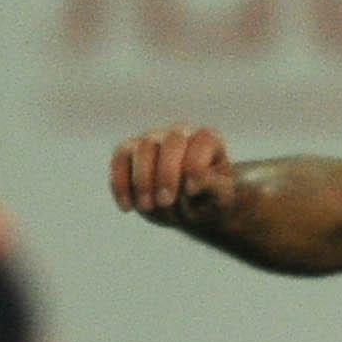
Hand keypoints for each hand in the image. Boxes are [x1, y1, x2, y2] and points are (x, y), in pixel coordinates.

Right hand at [111, 125, 238, 227]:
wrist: (190, 206)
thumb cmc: (210, 199)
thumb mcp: (221, 198)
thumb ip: (214, 188)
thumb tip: (193, 182)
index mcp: (208, 139)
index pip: (203, 141)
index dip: (195, 165)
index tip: (192, 191)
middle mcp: (179, 133)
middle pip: (170, 142)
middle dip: (166, 173)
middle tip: (166, 202)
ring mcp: (152, 139)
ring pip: (141, 148)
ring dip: (142, 180)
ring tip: (147, 208)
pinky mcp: (129, 151)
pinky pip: (119, 159)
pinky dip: (120, 183)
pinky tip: (127, 208)